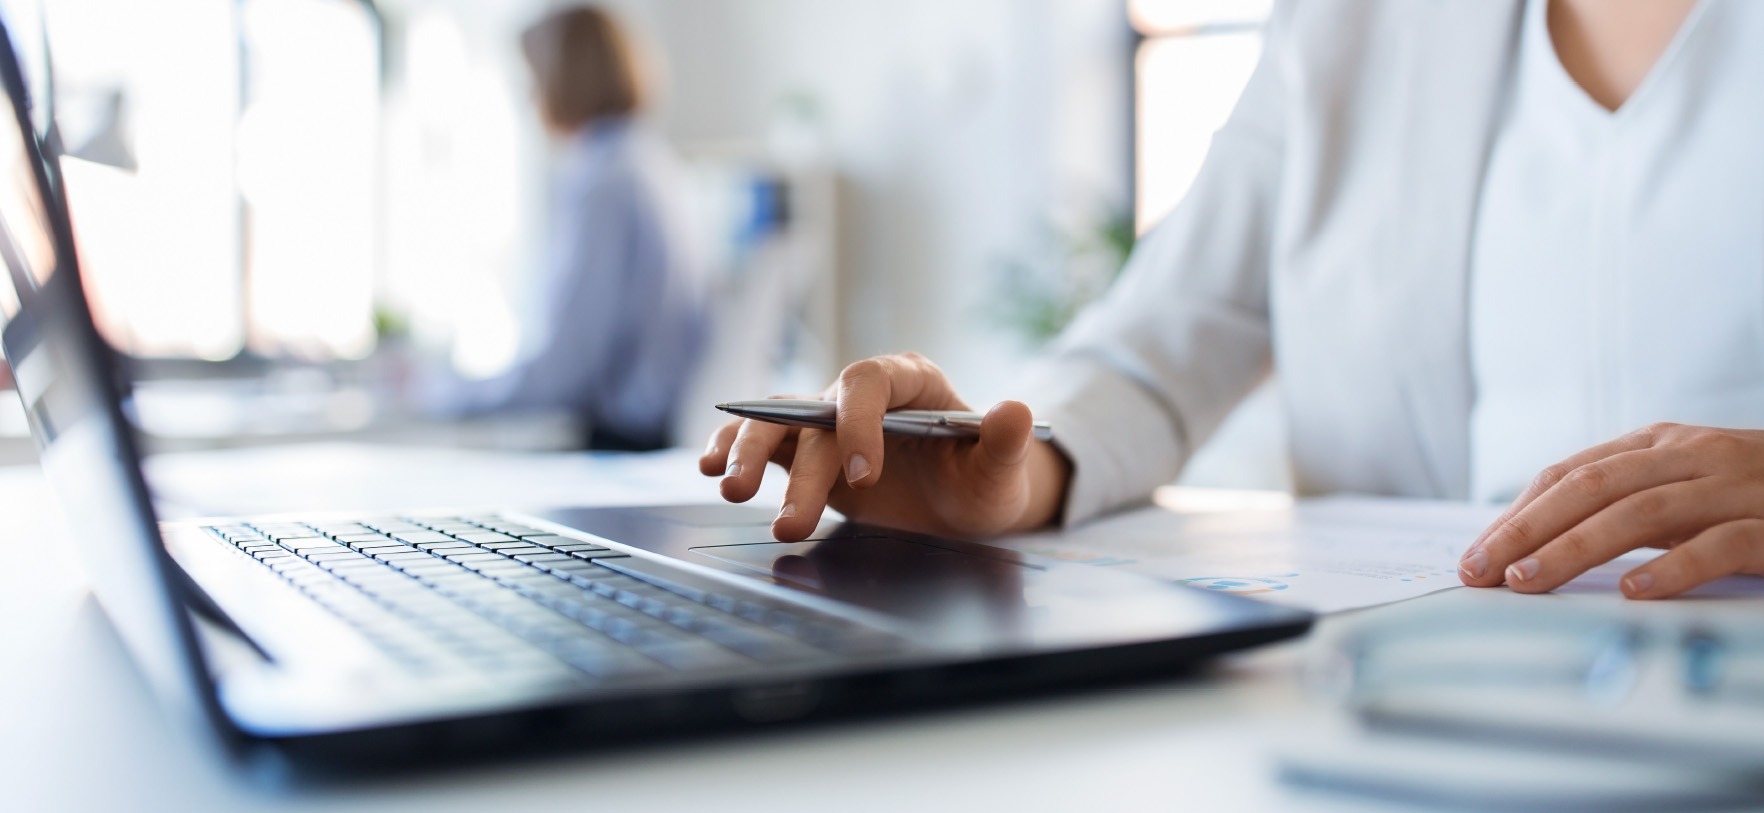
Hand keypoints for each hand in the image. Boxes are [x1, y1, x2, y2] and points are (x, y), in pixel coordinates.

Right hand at [697, 353, 1070, 540]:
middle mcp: (861, 396)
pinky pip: (762, 443)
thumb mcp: (1002, 470)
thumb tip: (1015, 410)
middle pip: (815, 412)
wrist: (965, 507)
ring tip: (730, 490)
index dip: (858, 422)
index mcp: (910, 381)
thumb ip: (1004, 442)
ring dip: (749, 454)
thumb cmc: (984, 481)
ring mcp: (828, 423)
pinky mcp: (806, 453)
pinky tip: (711, 469)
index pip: (868, 383)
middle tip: (793, 520)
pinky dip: (732, 451)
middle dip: (800, 466)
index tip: (863, 476)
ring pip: (776, 422)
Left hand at [1458, 423, 1763, 598]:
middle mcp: (1691, 456)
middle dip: (1525, 530)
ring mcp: (1736, 487)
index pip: (1569, 473)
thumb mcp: (1683, 493)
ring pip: (1640, 511)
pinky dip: (1674, 567)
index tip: (1474, 555)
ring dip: (1575, 548)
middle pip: (1590, 487)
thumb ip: (1623, 507)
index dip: (1517, 514)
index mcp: (1660, 445)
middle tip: (1480, 571)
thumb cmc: (1755, 500)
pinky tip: (1635, 592)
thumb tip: (1534, 548)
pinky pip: (1721, 544)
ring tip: (1528, 582)